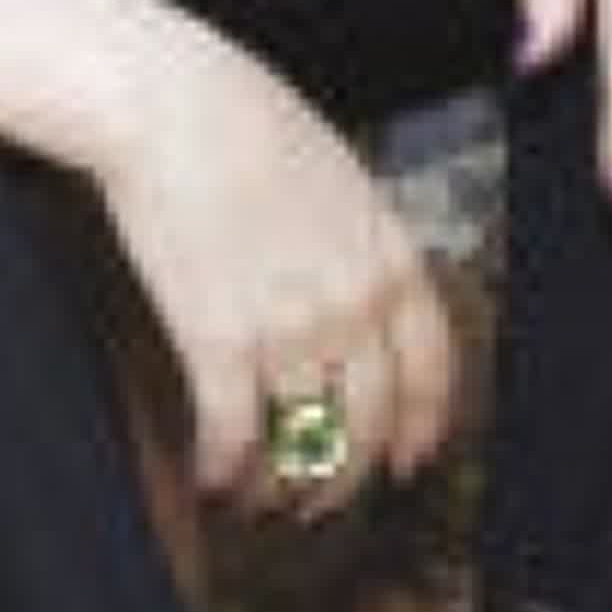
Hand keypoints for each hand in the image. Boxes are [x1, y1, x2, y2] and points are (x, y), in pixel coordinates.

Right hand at [94, 28, 458, 510]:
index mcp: (394, 259)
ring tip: (259, 500)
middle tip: (321, 504)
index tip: (410, 460)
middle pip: (370, 422)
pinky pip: (233, 434)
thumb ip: (359, 250)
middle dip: (347, 478)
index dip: (424, 426)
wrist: (178, 107)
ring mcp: (292, 327)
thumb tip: (358, 304)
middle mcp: (356, 304)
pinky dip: (223, 469)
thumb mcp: (343, 183)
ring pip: (303, 442)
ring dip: (279, 486)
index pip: (433, 368)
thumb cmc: (251, 126)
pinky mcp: (220, 340)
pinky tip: (210, 479)